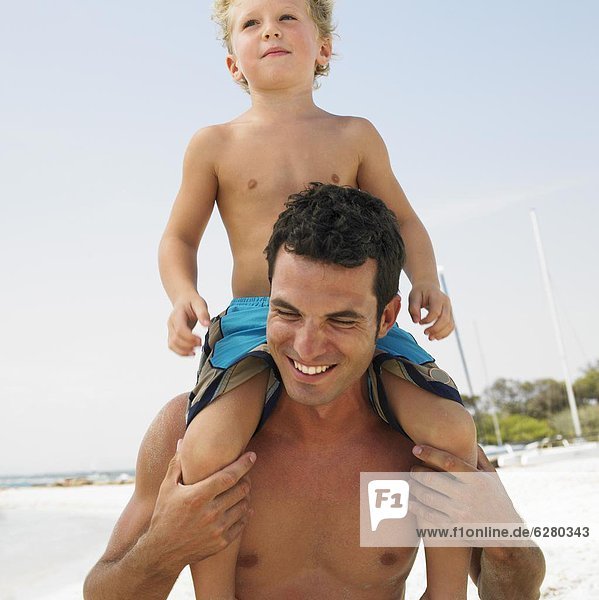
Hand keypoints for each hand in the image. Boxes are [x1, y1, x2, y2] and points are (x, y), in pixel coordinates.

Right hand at [145, 448, 255, 571]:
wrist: (162, 552)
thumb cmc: (164, 515)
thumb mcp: (167, 488)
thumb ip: (177, 464)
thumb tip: (182, 441)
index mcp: (198, 496)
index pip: (229, 476)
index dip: (244, 464)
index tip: (252, 455)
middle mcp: (210, 513)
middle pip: (241, 489)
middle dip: (246, 478)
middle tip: (245, 473)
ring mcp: (217, 529)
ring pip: (244, 505)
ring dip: (246, 495)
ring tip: (242, 489)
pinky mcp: (221, 542)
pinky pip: (242, 523)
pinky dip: (245, 513)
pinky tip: (242, 507)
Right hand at [167, 292, 210, 355]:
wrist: (184, 300)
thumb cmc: (192, 301)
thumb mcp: (200, 303)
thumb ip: (203, 313)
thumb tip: (207, 324)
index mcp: (177, 315)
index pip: (180, 329)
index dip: (189, 337)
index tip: (200, 340)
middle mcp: (171, 323)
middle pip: (175, 339)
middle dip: (188, 345)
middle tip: (200, 345)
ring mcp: (170, 329)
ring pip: (172, 344)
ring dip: (183, 351)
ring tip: (195, 352)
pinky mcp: (172, 335)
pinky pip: (173, 346)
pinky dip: (181, 352)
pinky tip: (191, 353)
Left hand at [408, 284, 453, 340]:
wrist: (428, 287)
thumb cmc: (419, 292)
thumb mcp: (413, 297)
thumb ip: (413, 308)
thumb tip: (416, 321)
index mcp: (437, 297)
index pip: (436, 312)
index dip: (428, 320)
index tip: (419, 322)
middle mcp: (446, 303)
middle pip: (445, 319)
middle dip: (435, 329)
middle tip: (425, 333)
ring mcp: (450, 309)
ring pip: (450, 324)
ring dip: (441, 333)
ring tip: (430, 338)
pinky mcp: (450, 314)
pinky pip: (451, 326)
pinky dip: (445, 333)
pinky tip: (436, 337)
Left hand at [408, 445, 520, 525]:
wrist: (506, 534)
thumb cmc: (498, 500)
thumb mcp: (494, 478)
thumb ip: (480, 458)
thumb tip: (468, 438)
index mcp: (477, 480)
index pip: (449, 462)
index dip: (430, 453)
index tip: (416, 448)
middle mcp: (468, 496)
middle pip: (433, 479)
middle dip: (417, 471)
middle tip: (411, 468)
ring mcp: (460, 513)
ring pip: (428, 497)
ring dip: (414, 488)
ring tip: (410, 482)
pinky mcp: (455, 527)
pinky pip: (430, 516)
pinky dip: (417, 508)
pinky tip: (411, 502)